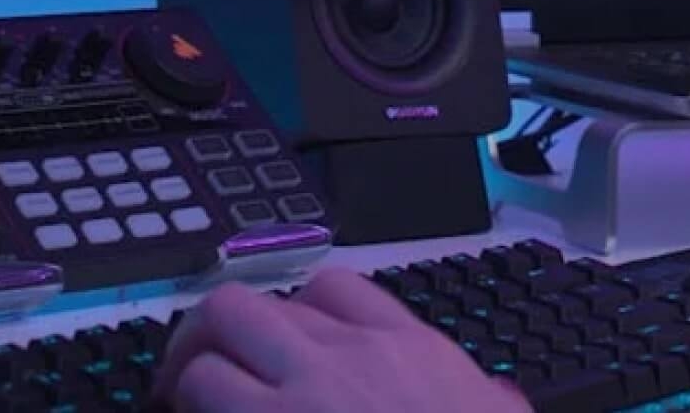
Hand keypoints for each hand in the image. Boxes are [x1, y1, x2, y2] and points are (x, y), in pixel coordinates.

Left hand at [154, 269, 526, 412]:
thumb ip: (489, 399)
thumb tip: (500, 399)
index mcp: (401, 350)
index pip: (330, 290)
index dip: (295, 310)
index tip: (287, 342)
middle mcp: (337, 366)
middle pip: (245, 307)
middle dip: (212, 335)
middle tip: (206, 368)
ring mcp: (288, 412)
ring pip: (203, 366)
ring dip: (189, 391)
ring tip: (190, 412)